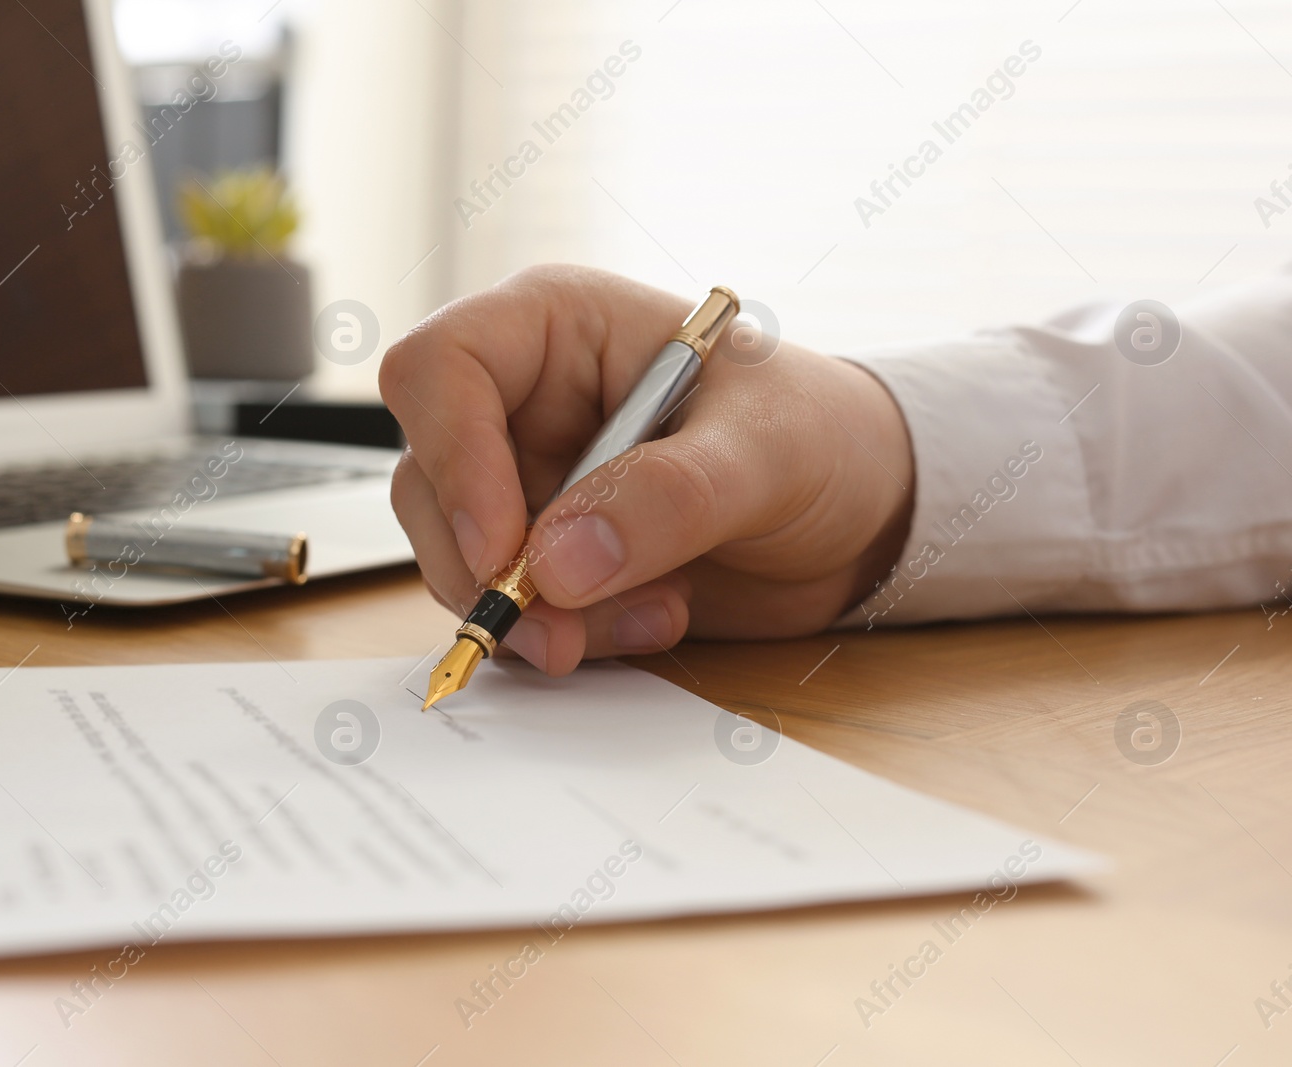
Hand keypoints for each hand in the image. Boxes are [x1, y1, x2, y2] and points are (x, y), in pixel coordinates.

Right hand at [379, 265, 914, 675]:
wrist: (862, 511)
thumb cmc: (821, 434)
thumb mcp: (766, 452)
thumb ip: (667, 499)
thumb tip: (554, 565)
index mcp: (558, 327)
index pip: (440, 367)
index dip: (452, 459)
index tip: (501, 550)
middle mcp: (525, 401)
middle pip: (429, 479)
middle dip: (486, 568)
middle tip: (559, 630)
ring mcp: (530, 481)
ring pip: (459, 557)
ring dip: (542, 614)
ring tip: (658, 611)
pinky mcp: (550, 554)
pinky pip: (511, 607)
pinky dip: (571, 635)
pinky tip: (659, 617)